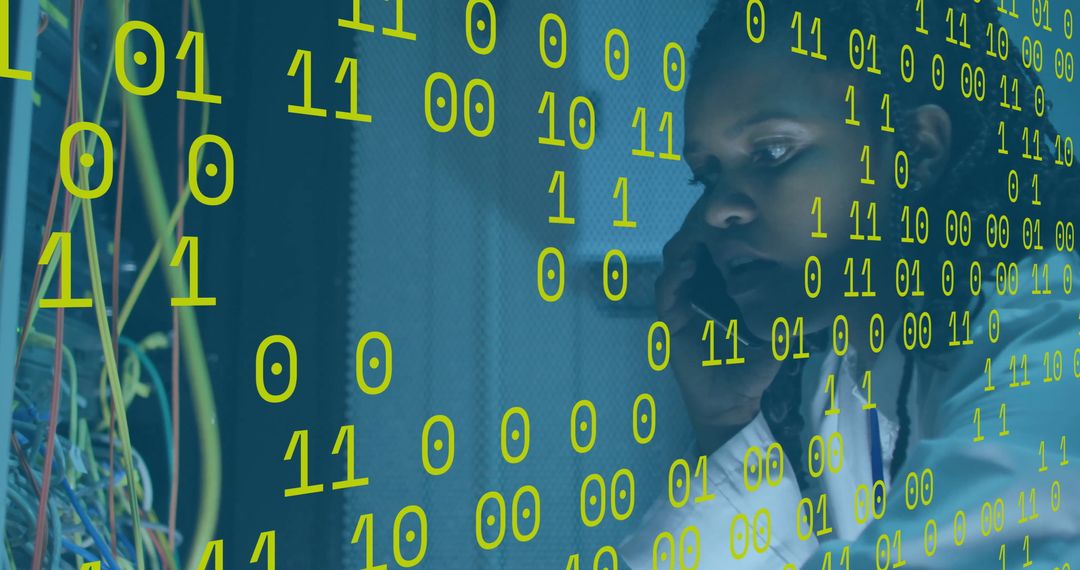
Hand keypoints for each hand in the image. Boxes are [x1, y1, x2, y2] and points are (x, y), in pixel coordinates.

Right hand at [655, 210, 782, 455]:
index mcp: (716, 299)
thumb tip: (814, 299)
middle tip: (708, 221)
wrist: (730, 406)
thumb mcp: (774, 341)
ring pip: (672, 270)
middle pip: (687, 258)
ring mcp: (679, 312)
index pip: (709, 261)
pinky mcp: (670, 325)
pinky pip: (665, 296)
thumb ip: (787, 321)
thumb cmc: (749, 375)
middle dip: (695, 238)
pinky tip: (687, 266)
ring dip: (682, 253)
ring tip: (697, 239)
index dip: (712, 241)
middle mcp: (694, 301)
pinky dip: (672, 279)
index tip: (726, 224)